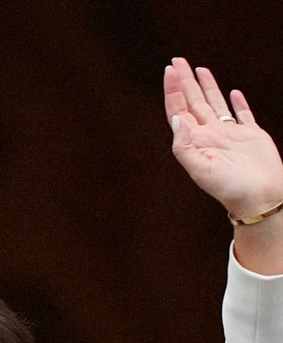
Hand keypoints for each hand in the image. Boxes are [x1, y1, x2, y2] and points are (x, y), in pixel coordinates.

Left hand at [164, 58, 282, 219]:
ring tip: (198, 70)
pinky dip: (237, 102)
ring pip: (215, 103)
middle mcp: (210, 135)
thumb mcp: (200, 168)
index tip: (169, 71)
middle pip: (193, 102)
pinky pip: (242, 114)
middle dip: (184, 81)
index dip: (173, 90)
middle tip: (176, 61)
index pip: (179, 110)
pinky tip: (232, 92)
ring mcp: (230, 134)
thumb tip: (176, 119)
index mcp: (196, 141)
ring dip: (206, 86)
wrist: (258, 196)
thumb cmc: (229, 187)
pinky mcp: (250, 135)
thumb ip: (184, 146)